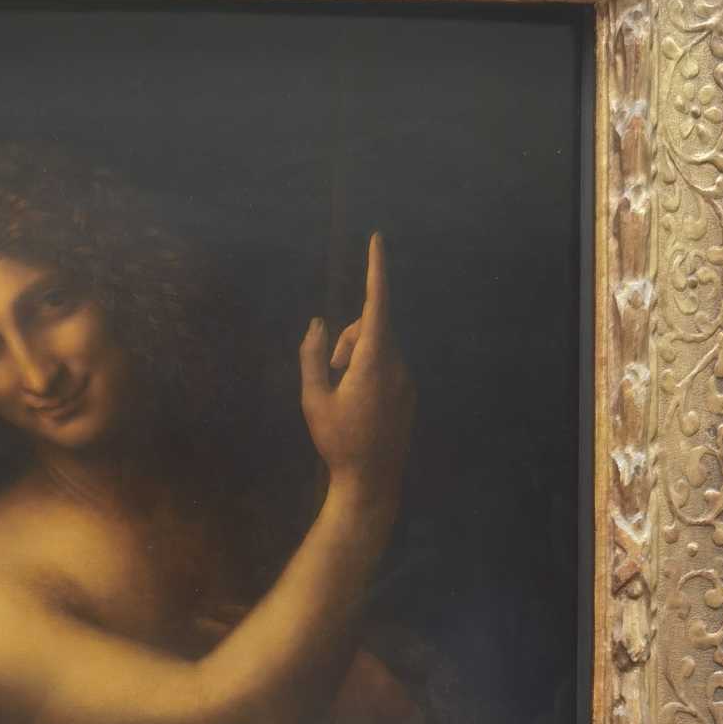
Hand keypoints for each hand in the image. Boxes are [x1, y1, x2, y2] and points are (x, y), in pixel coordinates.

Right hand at [299, 232, 414, 506]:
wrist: (372, 482)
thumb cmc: (338, 441)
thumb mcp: (313, 399)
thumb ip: (313, 356)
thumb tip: (318, 324)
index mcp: (374, 362)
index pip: (377, 305)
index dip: (376, 270)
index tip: (377, 241)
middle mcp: (397, 365)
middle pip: (371, 327)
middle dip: (347, 338)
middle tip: (330, 371)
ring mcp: (406, 380)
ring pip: (379, 347)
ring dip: (356, 357)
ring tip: (341, 392)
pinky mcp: (408, 394)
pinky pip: (387, 365)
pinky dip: (368, 370)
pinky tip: (357, 404)